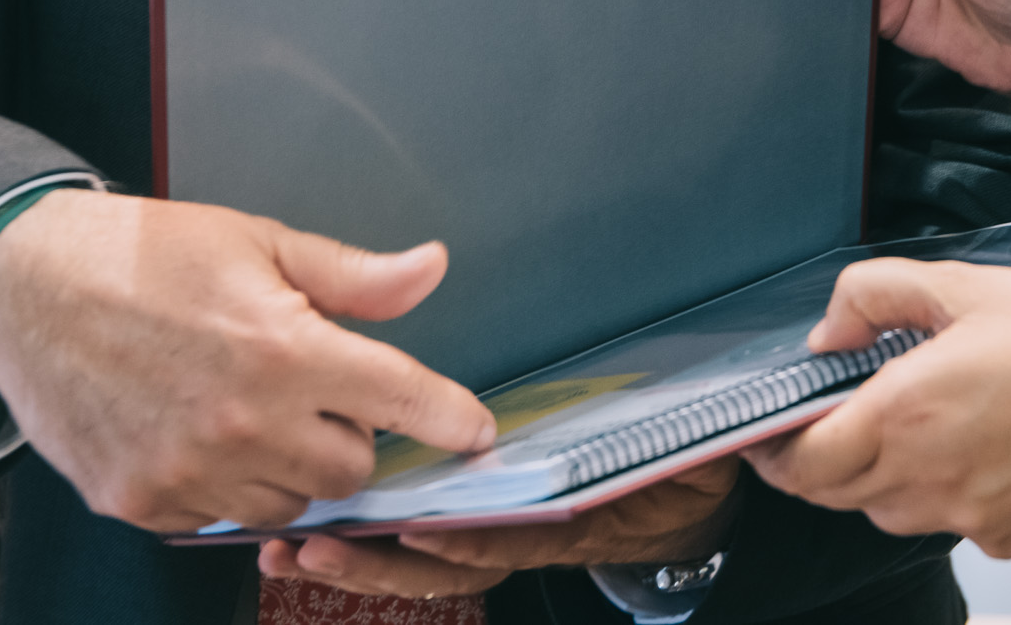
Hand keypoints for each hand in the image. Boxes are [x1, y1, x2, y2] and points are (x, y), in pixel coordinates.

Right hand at [0, 190, 496, 532]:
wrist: (24, 288)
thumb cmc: (145, 258)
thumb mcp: (258, 242)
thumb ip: (353, 276)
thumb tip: (432, 268)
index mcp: (282, 348)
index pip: (400, 399)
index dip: (450, 418)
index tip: (477, 432)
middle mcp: (242, 422)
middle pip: (351, 468)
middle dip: (351, 433)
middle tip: (317, 389)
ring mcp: (190, 472)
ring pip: (291, 502)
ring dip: (292, 465)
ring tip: (253, 407)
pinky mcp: (144, 502)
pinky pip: (222, 518)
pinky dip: (229, 486)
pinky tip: (202, 433)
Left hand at [258, 459, 741, 595]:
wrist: (694, 492)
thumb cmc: (688, 461)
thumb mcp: (693, 454)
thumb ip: (688, 450)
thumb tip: (719, 445)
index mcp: (575, 513)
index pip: (515, 535)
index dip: (465, 538)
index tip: (416, 528)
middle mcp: (529, 532)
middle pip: (445, 564)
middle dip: (377, 565)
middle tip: (316, 552)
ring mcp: (501, 533)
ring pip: (420, 566)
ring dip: (355, 562)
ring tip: (291, 553)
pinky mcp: (479, 523)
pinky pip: (419, 547)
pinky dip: (365, 546)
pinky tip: (313, 539)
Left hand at [744, 259, 1010, 558]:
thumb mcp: (964, 285)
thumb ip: (874, 296)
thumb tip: (828, 333)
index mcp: (909, 411)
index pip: (802, 462)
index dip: (772, 450)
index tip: (767, 431)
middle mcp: (931, 476)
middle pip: (836, 493)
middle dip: (823, 458)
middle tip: (838, 415)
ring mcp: (969, 516)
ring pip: (887, 511)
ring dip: (882, 475)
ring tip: (926, 418)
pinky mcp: (1006, 537)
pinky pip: (946, 522)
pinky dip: (944, 491)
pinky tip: (981, 444)